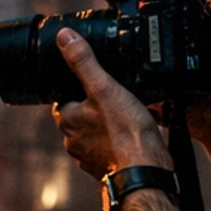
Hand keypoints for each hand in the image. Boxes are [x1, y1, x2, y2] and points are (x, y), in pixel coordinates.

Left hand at [51, 28, 172, 181]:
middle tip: (117, 97)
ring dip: (110, 125)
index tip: (95, 82)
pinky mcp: (107, 170)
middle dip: (97, 107)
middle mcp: (73, 142)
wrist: (146, 173)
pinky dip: (120, 142)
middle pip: (81, 115)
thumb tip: (65, 37)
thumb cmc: (126, 133)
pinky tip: (135, 136)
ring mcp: (89, 158)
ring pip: (96, 133)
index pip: (64, 98)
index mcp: (67, 120)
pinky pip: (111, 150)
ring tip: (130, 116)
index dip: (79, 88)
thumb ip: (84, 62)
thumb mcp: (105, 88)